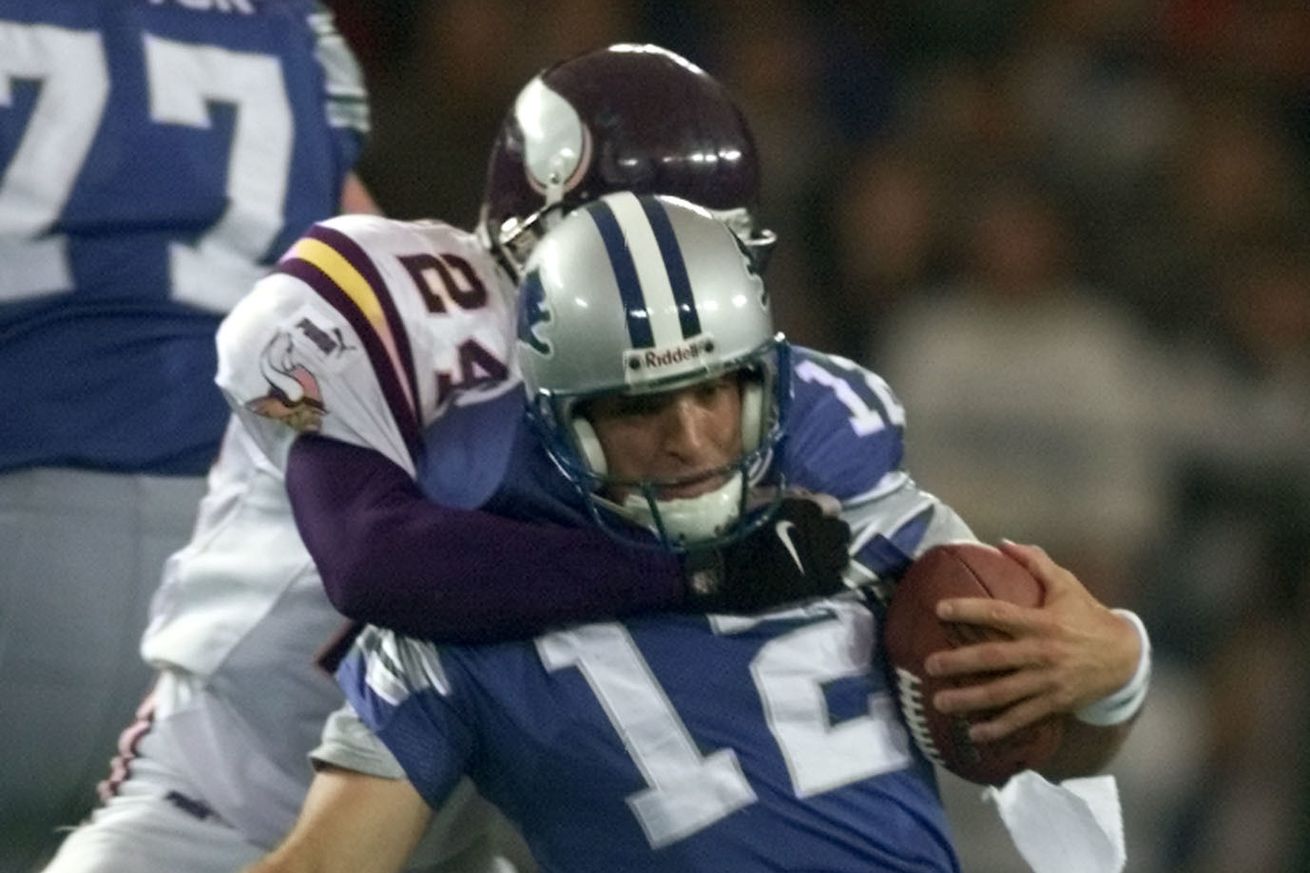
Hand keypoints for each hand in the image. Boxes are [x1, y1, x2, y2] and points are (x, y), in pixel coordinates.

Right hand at [684, 495, 850, 613]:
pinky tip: (815, 577)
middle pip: (841, 530)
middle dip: (828, 532)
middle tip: (813, 538)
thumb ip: (784, 497)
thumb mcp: (756, 503)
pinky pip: (836, 579)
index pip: (832, 505)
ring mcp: (821, 561)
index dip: (821, 510)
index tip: (810, 517)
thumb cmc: (734, 534)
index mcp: (801, 510)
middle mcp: (817, 533)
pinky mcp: (818, 587)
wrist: (721, 575)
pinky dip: (829, 577)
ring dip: (831, 554)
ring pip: (842, 555)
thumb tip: (804, 495)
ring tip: (815, 559)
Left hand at [923, 540, 1140, 742]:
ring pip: (1002, 694)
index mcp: (1041, 622)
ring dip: (969, 700)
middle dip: (959, 663)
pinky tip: (974, 734)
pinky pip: (1022, 718)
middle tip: (929, 665)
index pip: (998, 614)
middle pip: (993, 658)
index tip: (939, 609)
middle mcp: (1041, 653)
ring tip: (940, 702)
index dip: (968, 610)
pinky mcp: (1053, 703)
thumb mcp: (1066, 585)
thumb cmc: (1088, 615)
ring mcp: (1047, 682)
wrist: (1125, 657)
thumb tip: (1003, 543)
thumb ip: (1036, 562)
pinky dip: (998, 728)